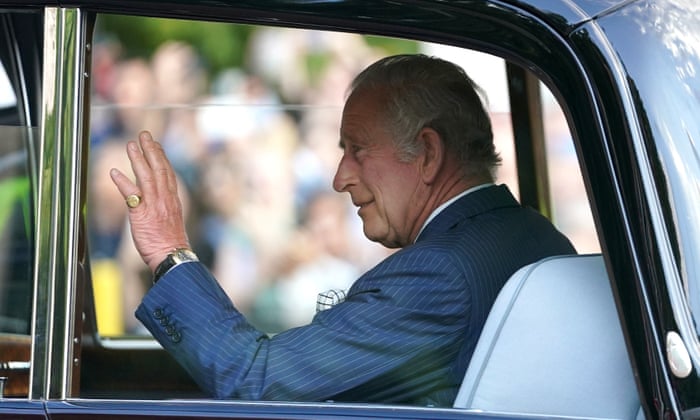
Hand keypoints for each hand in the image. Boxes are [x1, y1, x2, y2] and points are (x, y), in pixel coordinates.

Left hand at [110, 130, 189, 272]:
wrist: (171, 256)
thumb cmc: (170, 243)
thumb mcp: (171, 220)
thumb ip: (164, 206)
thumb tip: (157, 199)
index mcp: (173, 200)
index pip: (168, 173)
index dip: (162, 157)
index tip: (156, 144)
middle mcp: (165, 199)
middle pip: (159, 169)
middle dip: (151, 150)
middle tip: (144, 135)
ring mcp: (155, 205)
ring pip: (147, 177)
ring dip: (138, 159)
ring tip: (131, 144)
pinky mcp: (142, 215)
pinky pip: (132, 195)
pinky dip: (123, 182)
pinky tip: (114, 172)